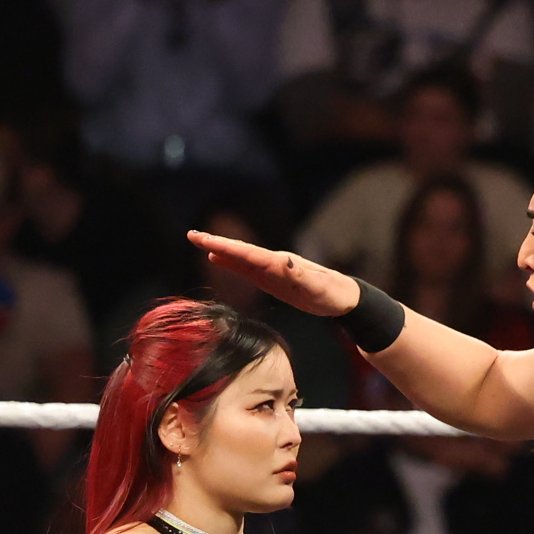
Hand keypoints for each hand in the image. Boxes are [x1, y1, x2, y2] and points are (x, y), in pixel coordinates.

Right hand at [192, 228, 357, 318]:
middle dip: (215, 242)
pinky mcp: (271, 278)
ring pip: (240, 256)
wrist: (343, 298)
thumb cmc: (332, 294)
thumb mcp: (318, 287)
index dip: (225, 247)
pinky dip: (229, 261)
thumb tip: (284, 262)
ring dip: (219, 248)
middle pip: (239, 250)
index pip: (248, 253)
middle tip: (191, 234)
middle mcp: (273, 261)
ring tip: (197, 241)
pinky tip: (216, 257)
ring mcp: (271, 268)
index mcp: (280, 263)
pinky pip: (245, 268)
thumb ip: (301, 276)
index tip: (205, 241)